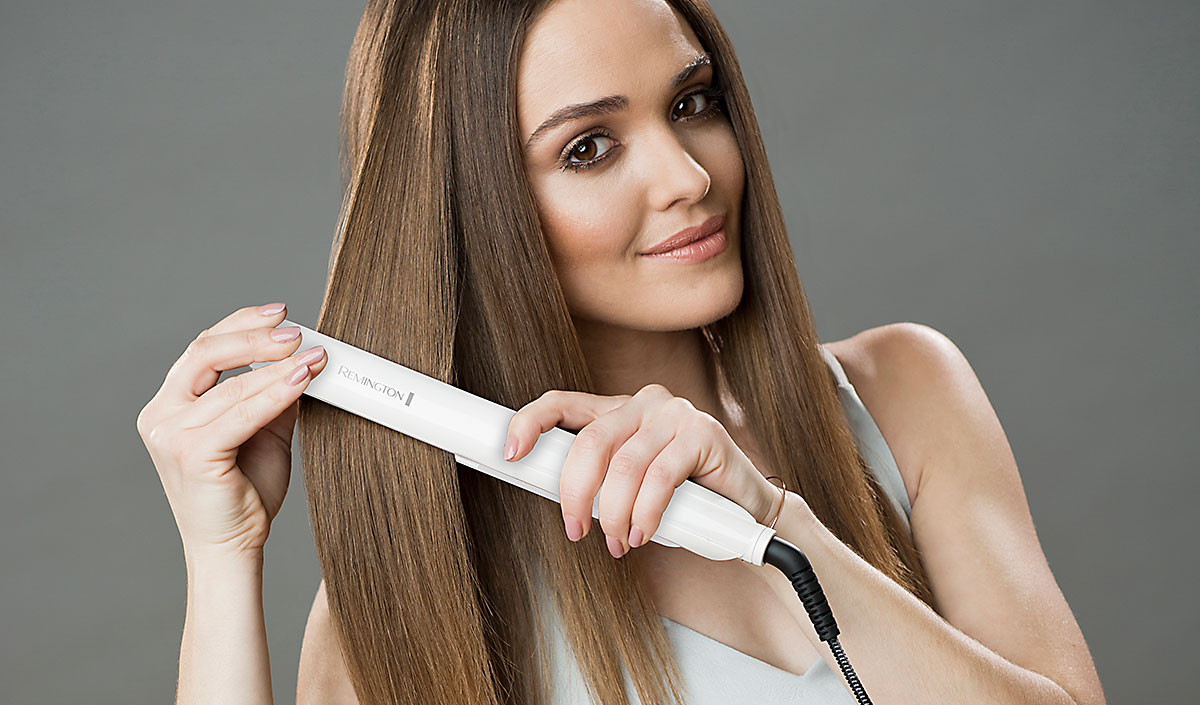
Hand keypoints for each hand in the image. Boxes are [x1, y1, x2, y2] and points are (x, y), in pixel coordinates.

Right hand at [135, 303, 328, 561]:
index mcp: (171, 404)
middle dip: (257, 337)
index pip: (204, 348)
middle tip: (298, 333)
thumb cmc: (245, 492)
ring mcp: (170, 435)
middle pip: (206, 353)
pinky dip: (275, 393)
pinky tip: (301, 380)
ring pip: (231, 386)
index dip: (242, 324)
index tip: (283, 314)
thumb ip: (273, 393)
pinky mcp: (191, 453)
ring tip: (314, 359)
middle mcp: (161, 415)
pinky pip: (240, 414)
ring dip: (278, 367)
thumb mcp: (264, 430)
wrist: (232, 546)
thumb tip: (302, 355)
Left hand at [503, 384, 782, 557]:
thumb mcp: (628, 489)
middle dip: (575, 494)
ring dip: (614, 514)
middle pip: (590, 441)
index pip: (563, 403)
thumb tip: (554, 497)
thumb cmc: (681, 501)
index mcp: (618, 410)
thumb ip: (597, 482)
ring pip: (624, 465)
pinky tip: (644, 532)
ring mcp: (676, 414)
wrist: (745, 513)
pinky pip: (660, 477)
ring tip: (619, 542)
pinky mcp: (705, 433)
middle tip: (576, 531)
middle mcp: (645, 403)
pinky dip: (646, 512)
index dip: (530, 422)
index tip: (509, 452)